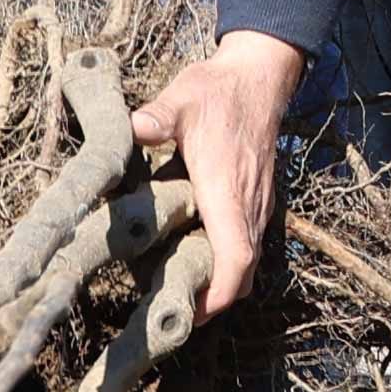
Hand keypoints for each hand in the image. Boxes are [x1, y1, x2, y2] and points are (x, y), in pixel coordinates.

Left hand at [128, 29, 309, 320]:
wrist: (259, 76)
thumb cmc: (218, 90)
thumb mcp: (181, 99)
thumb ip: (156, 117)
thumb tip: (131, 127)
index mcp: (228, 191)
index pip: (237, 257)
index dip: (220, 294)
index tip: (194, 315)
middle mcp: (248, 205)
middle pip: (245, 272)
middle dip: (215, 301)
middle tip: (175, 315)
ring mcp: (257, 204)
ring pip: (248, 261)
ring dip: (221, 282)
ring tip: (181, 293)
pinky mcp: (256, 199)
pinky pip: (247, 244)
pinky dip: (226, 263)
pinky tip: (194, 256)